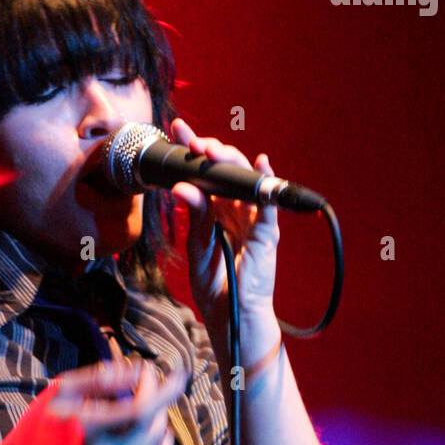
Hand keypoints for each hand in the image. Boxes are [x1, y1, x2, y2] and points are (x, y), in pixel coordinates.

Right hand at [0, 358, 187, 444]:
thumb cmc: (39, 428)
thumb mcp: (59, 393)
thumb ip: (99, 379)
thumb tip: (139, 370)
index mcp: (87, 433)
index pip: (140, 410)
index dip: (162, 390)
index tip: (177, 373)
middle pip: (153, 425)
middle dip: (158, 397)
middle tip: (146, 379)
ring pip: (159, 443)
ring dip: (158, 417)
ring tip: (140, 401)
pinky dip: (160, 441)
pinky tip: (148, 427)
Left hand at [169, 117, 280, 361]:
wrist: (229, 314)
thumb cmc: (214, 283)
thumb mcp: (197, 245)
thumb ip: (195, 216)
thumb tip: (183, 187)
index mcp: (218, 209)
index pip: (207, 172)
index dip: (193, 150)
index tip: (175, 130)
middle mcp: (238, 208)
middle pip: (227, 170)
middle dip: (210, 150)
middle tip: (191, 140)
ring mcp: (254, 218)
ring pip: (245, 180)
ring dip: (229, 161)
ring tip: (209, 150)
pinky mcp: (268, 232)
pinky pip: (269, 203)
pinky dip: (265, 182)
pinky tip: (259, 163)